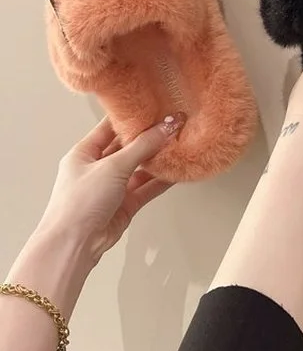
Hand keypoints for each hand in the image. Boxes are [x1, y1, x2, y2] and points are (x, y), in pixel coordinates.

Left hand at [35, 114, 184, 265]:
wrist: (74, 243)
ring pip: (140, 168)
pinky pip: (147, 187)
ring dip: (158, 159)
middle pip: (128, 147)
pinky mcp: (125, 204)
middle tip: (172, 126)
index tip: (153, 107)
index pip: (110, 128)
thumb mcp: (112, 166)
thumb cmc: (78, 203)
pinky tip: (176, 172)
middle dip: (149, 138)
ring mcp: (112, 187)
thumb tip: (165, 126)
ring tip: (179, 146)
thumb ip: (142, 146)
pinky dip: (162, 180)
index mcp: (85, 153)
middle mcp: (98, 168)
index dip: (132, 117)